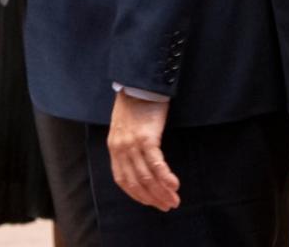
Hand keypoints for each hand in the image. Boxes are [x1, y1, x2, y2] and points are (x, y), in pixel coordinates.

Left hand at [107, 92, 180, 211]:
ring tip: (174, 200)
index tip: (151, 203)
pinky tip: (174, 185)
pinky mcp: (146, 137)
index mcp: (114, 147)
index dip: (138, 195)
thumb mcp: (125, 127)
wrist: (139, 84)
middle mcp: (120, 149)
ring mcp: (132, 144)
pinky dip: (165, 177)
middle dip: (152, 198)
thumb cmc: (135, 104)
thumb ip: (128, 145)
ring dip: (161, 191)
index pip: (123, 180)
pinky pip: (156, 163)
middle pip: (136, 182)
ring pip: (146, 176)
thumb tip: (139, 163)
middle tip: (167, 206)